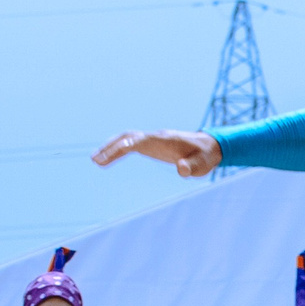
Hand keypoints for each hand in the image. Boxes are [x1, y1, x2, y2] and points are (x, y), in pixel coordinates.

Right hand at [93, 128, 223, 177]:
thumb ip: (193, 166)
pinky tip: (106, 158)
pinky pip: (130, 143)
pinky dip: (117, 149)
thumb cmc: (206, 156)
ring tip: (95, 160)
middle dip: (111, 147)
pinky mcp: (151, 144)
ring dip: (110, 147)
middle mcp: (155, 136)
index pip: (140, 140)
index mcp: (165, 140)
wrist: (209, 146)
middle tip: (96, 160)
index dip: (126, 145)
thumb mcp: (203, 164)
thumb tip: (181, 169)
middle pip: (128, 137)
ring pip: (126, 138)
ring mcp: (152, 139)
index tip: (112, 153)